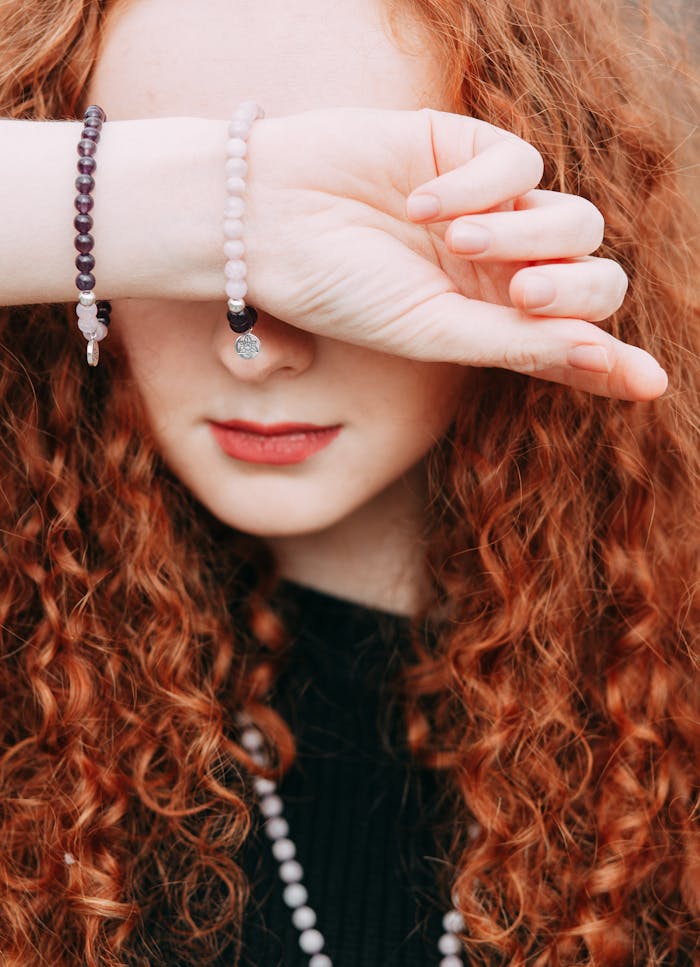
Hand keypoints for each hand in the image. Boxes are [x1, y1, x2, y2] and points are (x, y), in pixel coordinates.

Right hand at [245, 107, 665, 399]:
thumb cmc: (340, 288)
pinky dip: (479, 183)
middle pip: (594, 280)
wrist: (269, 220)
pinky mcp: (472, 148)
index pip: (571, 344)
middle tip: (522, 294)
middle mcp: (503, 270)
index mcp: (490, 322)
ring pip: (575, 219)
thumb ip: (516, 343)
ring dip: (523, 233)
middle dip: (572, 289)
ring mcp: (494, 209)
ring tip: (453, 241)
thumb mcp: (430, 331)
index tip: (648, 385)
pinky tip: (424, 201)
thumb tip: (602, 356)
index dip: (611, 364)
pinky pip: (522, 162)